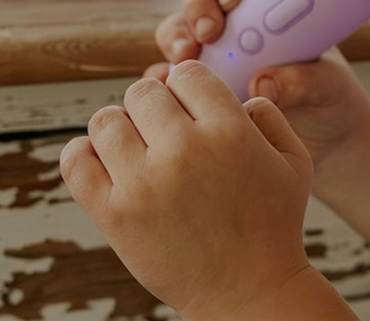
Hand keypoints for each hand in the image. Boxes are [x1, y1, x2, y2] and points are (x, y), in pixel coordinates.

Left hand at [61, 59, 314, 320]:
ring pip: (106, 120)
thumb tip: (234, 90)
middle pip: (143, 91)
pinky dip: (82, 154)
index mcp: (229, 129)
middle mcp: (185, 150)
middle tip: (164, 131)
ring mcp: (145, 183)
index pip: (186, 73)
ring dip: (119, 128)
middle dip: (153, 105)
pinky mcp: (115, 215)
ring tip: (136, 149)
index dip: (186, 86)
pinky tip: (103, 161)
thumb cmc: (272, 224)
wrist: (250, 296)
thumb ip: (268, 112)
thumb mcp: (293, 160)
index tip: (188, 106)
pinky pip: (76, 162)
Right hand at [148, 0, 369, 186]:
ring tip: (186, 62)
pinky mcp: (198, 86)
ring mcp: (215, 51)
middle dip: (199, 7)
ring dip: (177, 38)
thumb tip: (264, 83)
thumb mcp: (328, 85)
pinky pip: (170, 75)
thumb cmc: (330, 99)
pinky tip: (170, 92)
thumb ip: (301, 80)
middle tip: (207, 32)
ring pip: (181, 28)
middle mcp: (239, 21)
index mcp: (274, 2)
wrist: (326, 142)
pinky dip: (164, 80)